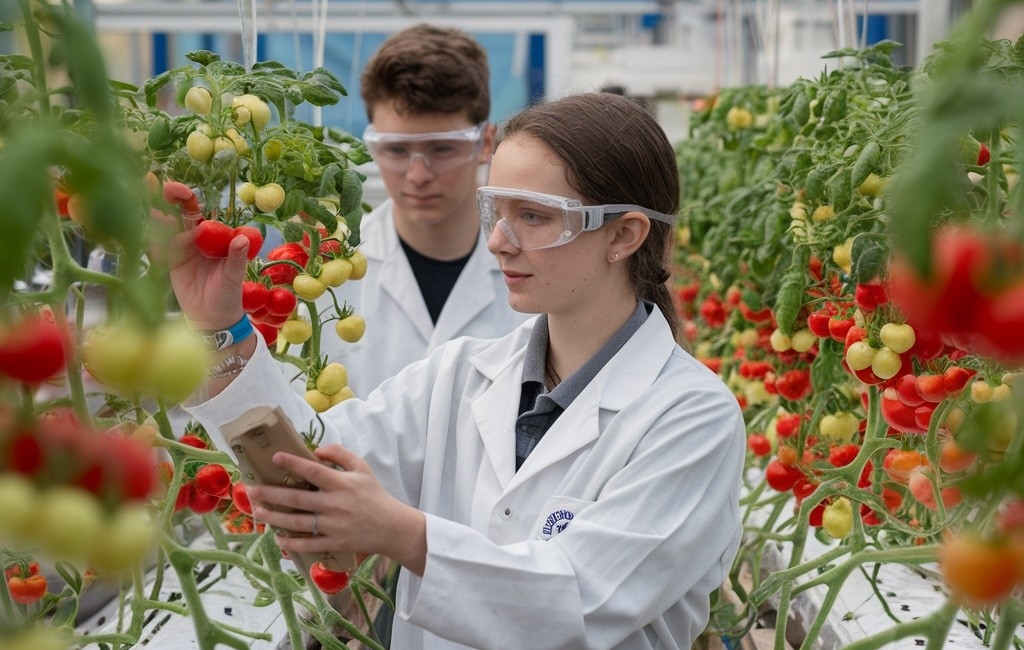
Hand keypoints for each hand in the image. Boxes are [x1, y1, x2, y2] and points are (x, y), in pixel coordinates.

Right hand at [157, 182, 248, 329]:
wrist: (213, 318)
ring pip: (164, 228)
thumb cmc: (229, 294)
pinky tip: (143, 231)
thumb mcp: (234, 276)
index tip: (180, 190)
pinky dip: (151, 240)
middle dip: (165, 197)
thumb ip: (236, 257)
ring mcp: (179, 250)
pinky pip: (158, 250)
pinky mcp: (168, 264)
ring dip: (153, 214)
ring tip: (144, 203)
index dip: (186, 198)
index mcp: (212, 235)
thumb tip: (243, 239)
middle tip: (152, 182)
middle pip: (177, 213)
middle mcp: (194, 238)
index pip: (197, 211)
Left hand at [247, 445, 427, 574]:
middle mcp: (335, 504)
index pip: (313, 471)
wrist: (392, 527)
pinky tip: (278, 538)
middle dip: (272, 494)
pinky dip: (292, 543)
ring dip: (274, 517)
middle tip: (252, 490)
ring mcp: (334, 526)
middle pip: (297, 499)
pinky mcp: (335, 543)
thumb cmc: (375, 495)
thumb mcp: (363, 468)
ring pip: (297, 522)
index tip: (274, 458)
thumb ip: (341, 454)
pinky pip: (309, 544)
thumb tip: (315, 450)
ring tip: (258, 512)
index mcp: (342, 484)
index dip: (293, 463)